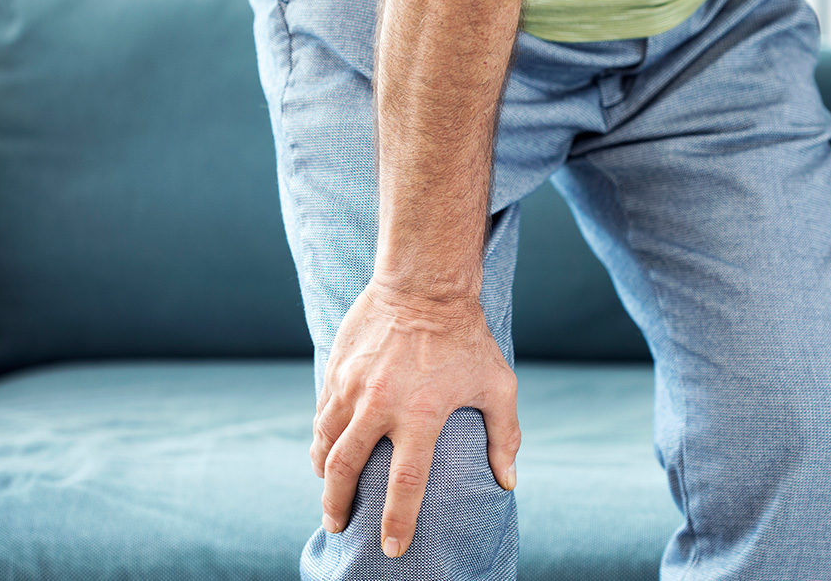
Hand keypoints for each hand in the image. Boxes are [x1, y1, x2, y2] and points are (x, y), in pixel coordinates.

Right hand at [309, 279, 519, 557]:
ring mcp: (352, 386)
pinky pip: (322, 415)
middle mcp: (379, 404)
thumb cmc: (468, 337)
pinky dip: (322, 439)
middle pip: (346, 470)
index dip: (398, 521)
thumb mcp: (498, 385)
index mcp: (420, 415)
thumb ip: (505, 436)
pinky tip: (326, 451)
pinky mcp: (337, 370)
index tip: (393, 547)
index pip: (405, 484)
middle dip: (337, 505)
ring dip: (324, 474)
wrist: (424, 284)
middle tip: (338, 526)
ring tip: (328, 494)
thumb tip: (508, 481)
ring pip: (325, 443)